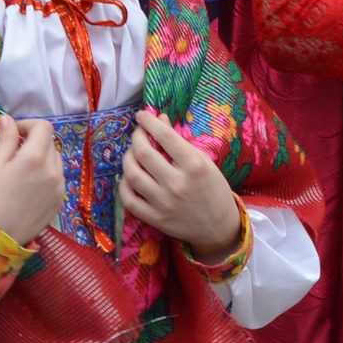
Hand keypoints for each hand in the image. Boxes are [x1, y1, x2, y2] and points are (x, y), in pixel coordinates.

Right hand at [0, 115, 66, 243]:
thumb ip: (6, 140)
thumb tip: (8, 118)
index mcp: (35, 157)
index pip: (44, 127)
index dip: (28, 125)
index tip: (13, 134)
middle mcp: (53, 170)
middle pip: (50, 143)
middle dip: (33, 142)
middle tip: (13, 154)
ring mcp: (60, 187)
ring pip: (56, 160)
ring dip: (42, 158)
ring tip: (21, 172)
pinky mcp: (60, 201)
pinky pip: (57, 179)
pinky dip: (47, 175)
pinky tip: (29, 187)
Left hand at [120, 108, 242, 257]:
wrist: (218, 227)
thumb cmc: (213, 189)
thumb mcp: (204, 161)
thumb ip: (180, 142)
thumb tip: (160, 120)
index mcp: (194, 166)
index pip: (165, 137)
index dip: (150, 121)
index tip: (143, 115)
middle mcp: (177, 183)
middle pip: (144, 153)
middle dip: (137, 137)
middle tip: (138, 133)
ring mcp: (163, 203)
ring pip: (132, 174)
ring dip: (127, 158)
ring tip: (132, 153)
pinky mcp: (155, 218)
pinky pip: (129, 199)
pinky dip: (124, 184)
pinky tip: (129, 176)